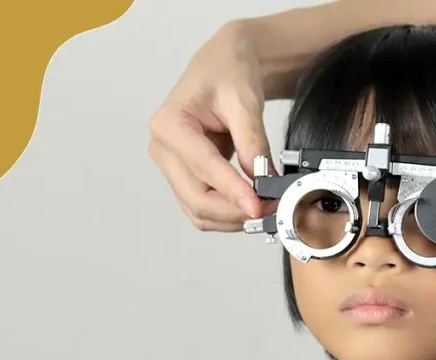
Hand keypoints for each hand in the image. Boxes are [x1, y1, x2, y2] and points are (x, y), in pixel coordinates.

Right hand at [148, 21, 276, 231]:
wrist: (225, 65)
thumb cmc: (228, 72)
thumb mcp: (244, 101)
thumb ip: (252, 141)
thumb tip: (262, 179)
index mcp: (169, 124)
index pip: (203, 168)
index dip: (232, 191)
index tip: (259, 206)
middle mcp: (163, 149)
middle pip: (195, 198)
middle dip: (234, 211)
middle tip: (272, 210)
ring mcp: (172, 165)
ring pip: (198, 210)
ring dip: (232, 218)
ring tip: (268, 209)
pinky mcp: (185, 176)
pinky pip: (203, 206)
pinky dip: (228, 213)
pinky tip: (253, 207)